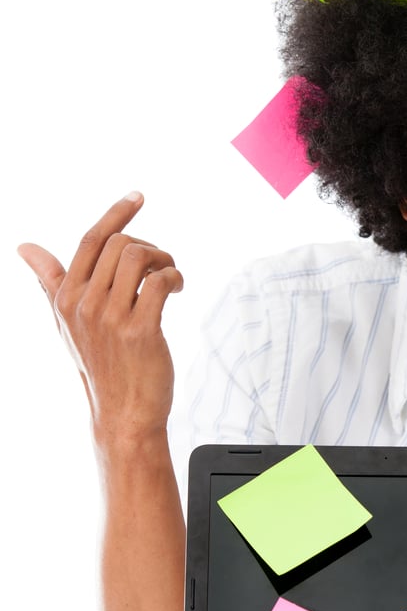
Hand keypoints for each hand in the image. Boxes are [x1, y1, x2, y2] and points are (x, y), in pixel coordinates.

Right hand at [17, 192, 182, 443]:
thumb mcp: (67, 322)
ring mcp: (110, 317)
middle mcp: (84, 304)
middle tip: (162, 266)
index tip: (138, 196)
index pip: (91, 239)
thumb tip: (25, 246)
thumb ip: (50, 281)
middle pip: (121, 243)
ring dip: (165, 260)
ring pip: (140, 257)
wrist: (124, 413)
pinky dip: (175, 279)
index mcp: (66, 297)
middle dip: (150, 246)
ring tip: (171, 278)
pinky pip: (161, 281)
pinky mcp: (139, 330)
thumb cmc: (101, 365)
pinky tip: (176, 291)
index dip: (116, 213)